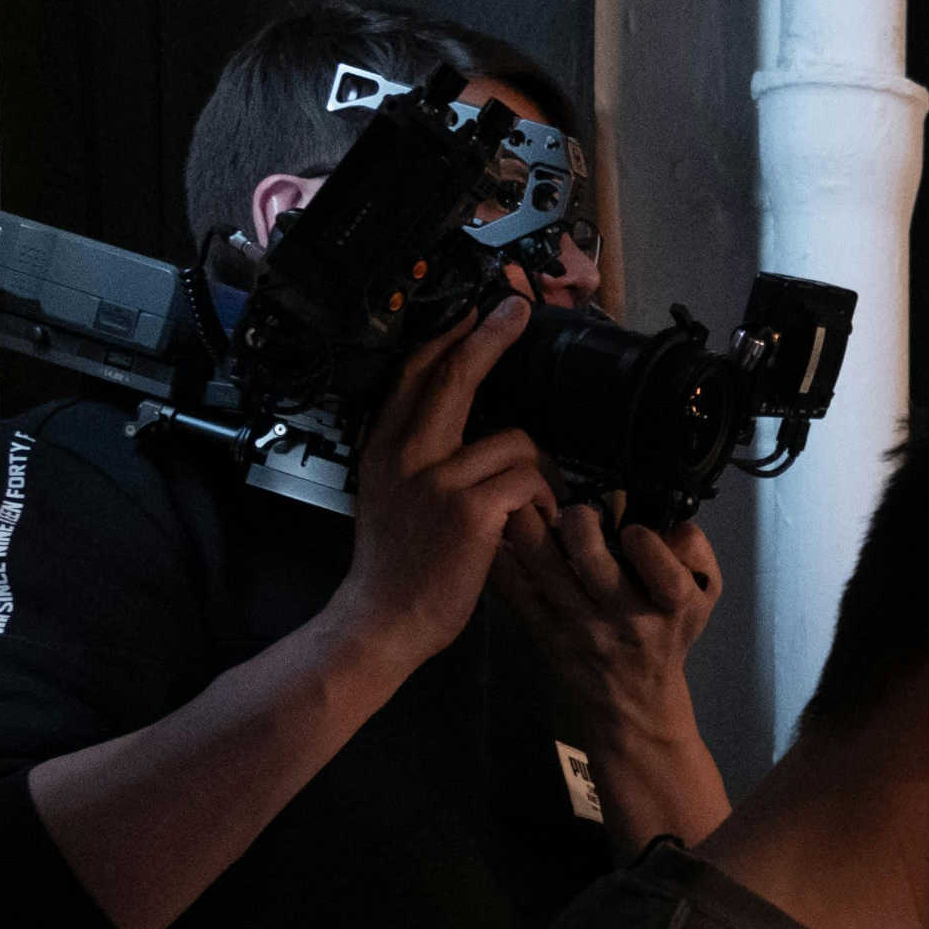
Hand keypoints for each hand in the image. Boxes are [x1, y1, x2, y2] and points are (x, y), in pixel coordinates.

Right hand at [324, 297, 554, 671]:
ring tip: (539, 505)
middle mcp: (406, 454)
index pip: (415, 374)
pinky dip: (544, 502)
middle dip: (490, 336)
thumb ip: (419, 456)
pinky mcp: (470, 510)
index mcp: (385, 447)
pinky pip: (529, 481)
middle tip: (519, 309)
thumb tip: (467, 427)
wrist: (383, 619)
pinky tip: (537, 525)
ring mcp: (438, 480)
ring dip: (541, 470)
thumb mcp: (391, 494)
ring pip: (516, 441)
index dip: (449, 338)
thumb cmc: (398, 564)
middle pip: (454, 376)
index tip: (476, 311)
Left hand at [494, 497, 723, 728]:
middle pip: (592, 562)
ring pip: (545, 567)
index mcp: (672, 607)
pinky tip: (504, 536)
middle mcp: (626, 619)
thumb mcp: (704, 596)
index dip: (643, 539)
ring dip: (531, 526)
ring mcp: (580, 627)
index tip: (632, 530)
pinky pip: (515, 590)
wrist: (636, 702)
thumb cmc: (669, 634)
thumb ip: (696, 551)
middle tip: (575, 512)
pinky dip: (503, 558)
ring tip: (532, 507)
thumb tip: (667, 519)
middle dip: (578, 520)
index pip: (663, 571)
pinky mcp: (545, 633)